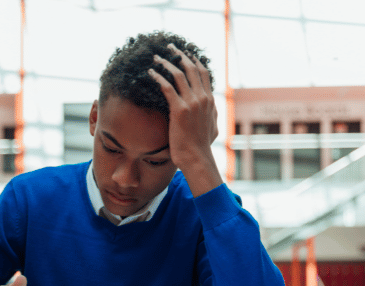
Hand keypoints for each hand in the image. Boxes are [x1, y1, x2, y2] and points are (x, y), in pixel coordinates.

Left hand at [149, 44, 221, 196]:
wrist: (196, 157)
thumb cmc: (201, 146)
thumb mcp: (213, 128)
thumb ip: (213, 115)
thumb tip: (214, 110)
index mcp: (210, 100)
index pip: (203, 73)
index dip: (194, 61)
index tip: (185, 53)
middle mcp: (202, 98)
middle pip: (191, 68)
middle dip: (180, 55)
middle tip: (169, 47)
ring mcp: (192, 103)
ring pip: (179, 74)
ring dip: (166, 63)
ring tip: (156, 57)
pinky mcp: (179, 110)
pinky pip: (167, 87)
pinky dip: (158, 77)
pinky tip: (150, 73)